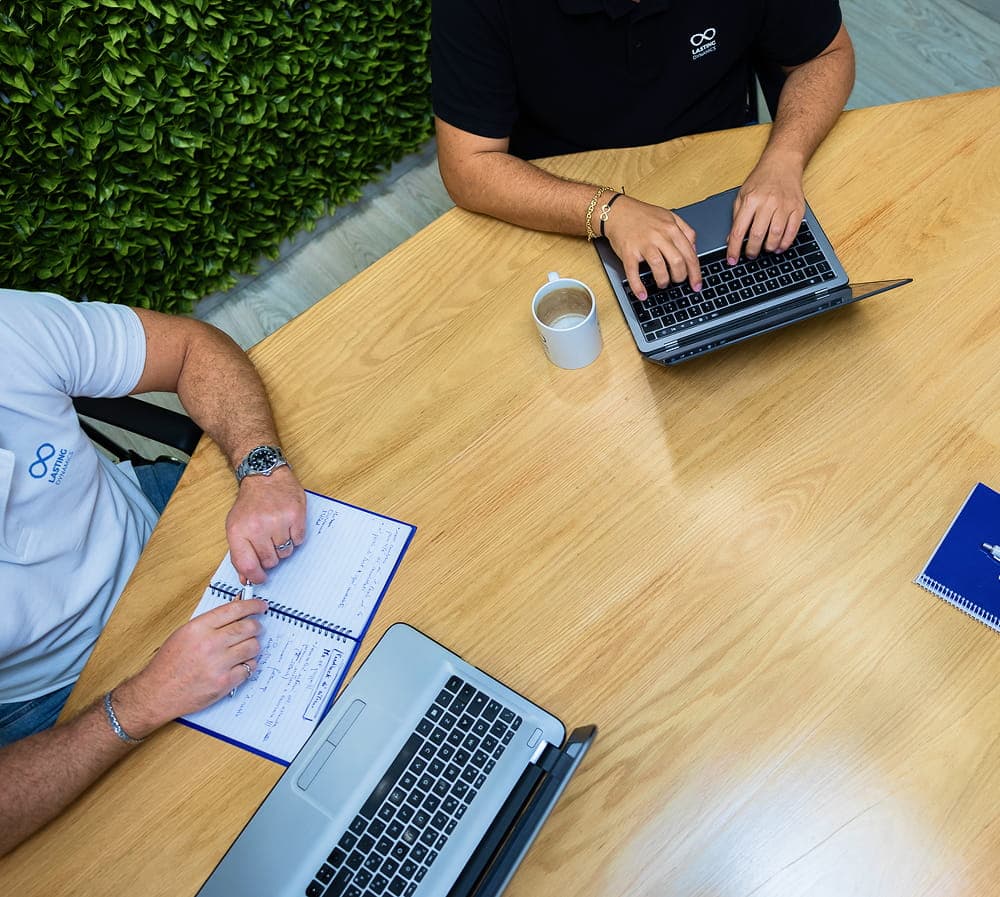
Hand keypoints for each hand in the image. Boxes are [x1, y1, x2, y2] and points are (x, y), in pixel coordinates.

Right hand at [113, 598, 267, 736]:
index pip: (235, 609)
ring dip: (253, 646)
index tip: (261, 606)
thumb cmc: (169, 664)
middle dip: (256, 626)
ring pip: (253, 647)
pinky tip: (241, 664)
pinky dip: (249, 665)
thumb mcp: (184, 634)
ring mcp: (219, 664)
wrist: (157, 692)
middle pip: (248, 627)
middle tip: (256, 627)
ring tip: (246, 647)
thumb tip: (235, 612)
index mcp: (199, 628)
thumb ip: (209, 623)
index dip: (253, 605)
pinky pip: (250, 668)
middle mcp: (210, 644)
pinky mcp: (224, 682)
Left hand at [226, 466, 306, 583]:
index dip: (255, 577)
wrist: (265, 476)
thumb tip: (246, 579)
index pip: (247, 566)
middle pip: (270, 561)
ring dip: (282, 546)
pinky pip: (299, 541)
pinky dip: (295, 536)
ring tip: (277, 530)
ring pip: (286, 553)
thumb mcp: (236, 527)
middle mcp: (258, 527)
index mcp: (238, 531)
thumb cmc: (250, 503)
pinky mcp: (296, 516)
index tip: (259, 578)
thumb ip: (240, 554)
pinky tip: (287, 524)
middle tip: (268, 542)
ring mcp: (278, 521)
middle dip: (270, 556)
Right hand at [603, 195, 701, 298]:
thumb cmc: (641, 215)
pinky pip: (634, 272)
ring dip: (663, 280)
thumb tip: (694, 249)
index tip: (696, 284)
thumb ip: (685, 231)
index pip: (690, 254)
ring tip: (663, 284)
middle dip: (680, 277)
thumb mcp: (669, 217)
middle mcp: (659, 235)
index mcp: (672, 228)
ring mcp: (643, 244)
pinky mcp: (628, 252)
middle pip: (677, 262)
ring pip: (659, 267)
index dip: (695, 273)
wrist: (617, 211)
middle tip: (677, 281)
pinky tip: (642, 294)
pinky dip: (638, 286)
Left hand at [726, 150, 806, 262]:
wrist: (783, 163)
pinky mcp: (798, 208)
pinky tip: (779, 246)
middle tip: (750, 255)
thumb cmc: (761, 180)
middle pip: (758, 235)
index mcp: (750, 200)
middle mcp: (767, 202)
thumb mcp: (742, 195)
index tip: (732, 260)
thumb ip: (736, 218)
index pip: (739, 231)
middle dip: (752, 251)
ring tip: (765, 249)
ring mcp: (784, 205)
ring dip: (769, 247)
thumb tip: (731, 240)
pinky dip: (785, 243)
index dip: (734, 249)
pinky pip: (792, 231)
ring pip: (776, 235)